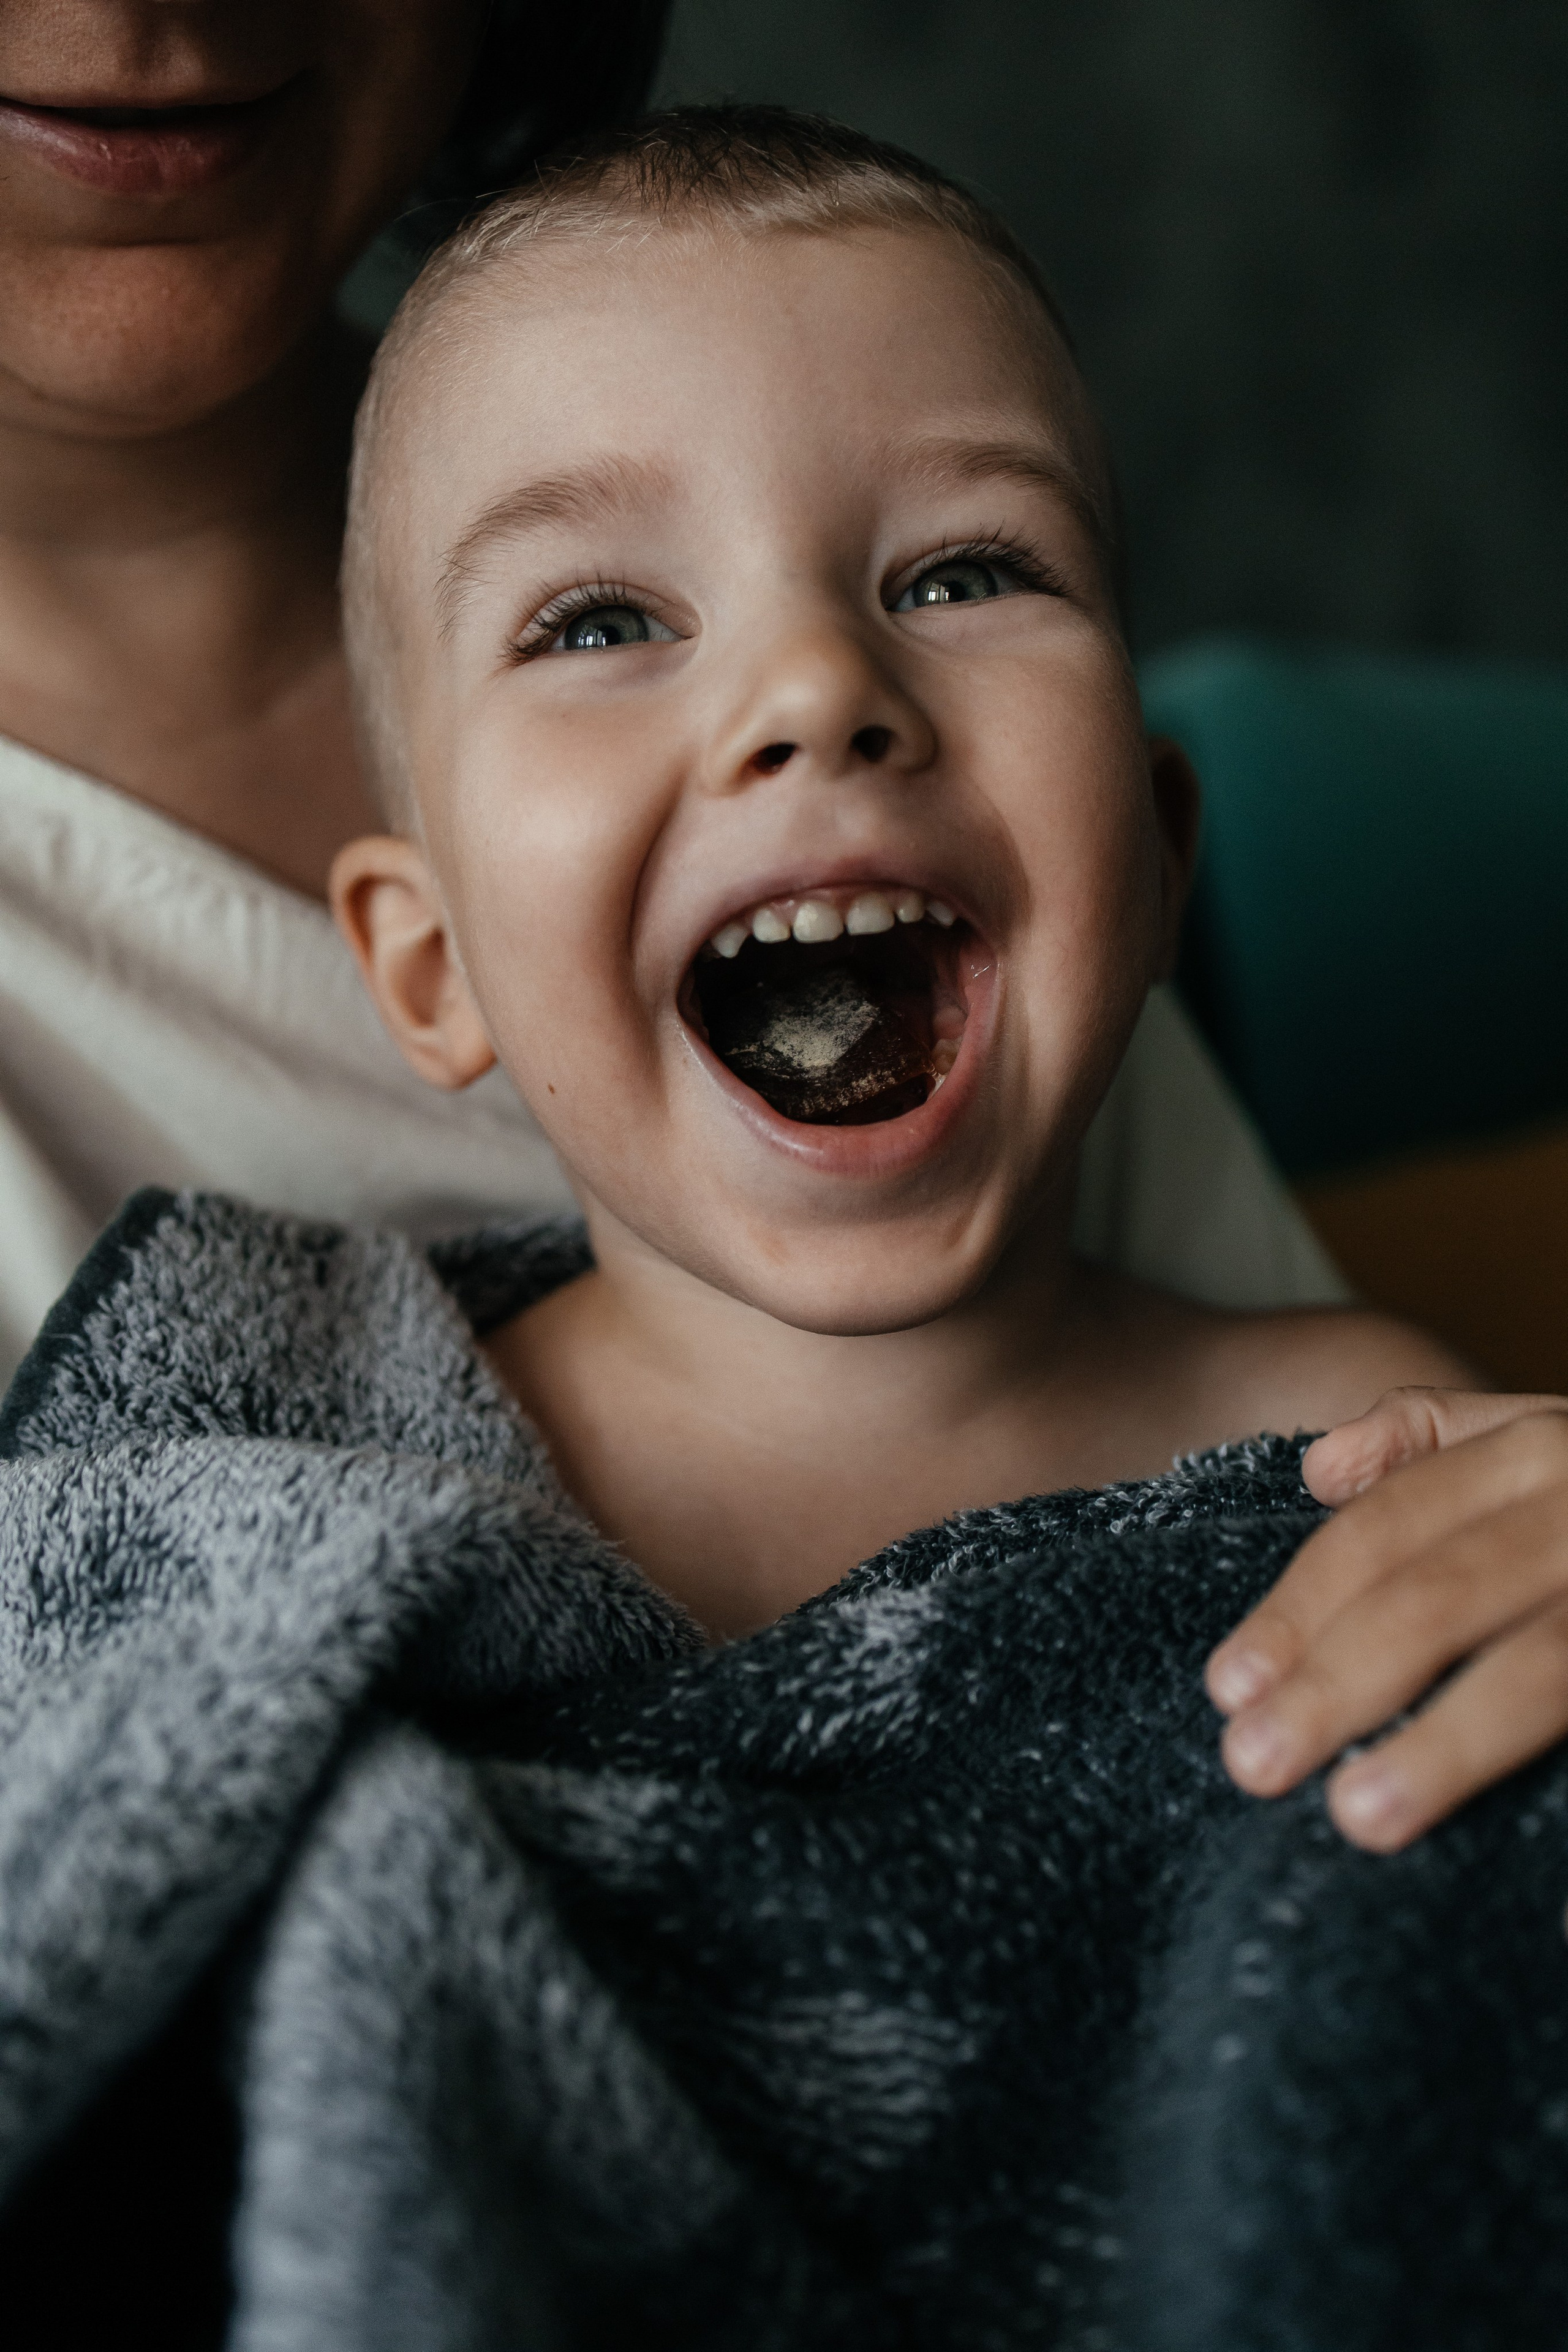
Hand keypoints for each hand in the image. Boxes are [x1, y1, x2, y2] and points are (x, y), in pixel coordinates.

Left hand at [1206, 1388, 1567, 1848]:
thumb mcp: (1549, 1437)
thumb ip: (1436, 1440)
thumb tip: (1317, 1471)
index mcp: (1545, 1448)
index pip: (1389, 1530)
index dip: (1302, 1608)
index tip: (1228, 1686)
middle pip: (1442, 1594)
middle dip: (1341, 1683)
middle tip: (1252, 1764)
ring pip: (1540, 1666)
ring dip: (1448, 1745)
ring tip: (1359, 1816)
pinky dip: (1558, 1816)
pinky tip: (1537, 1896)